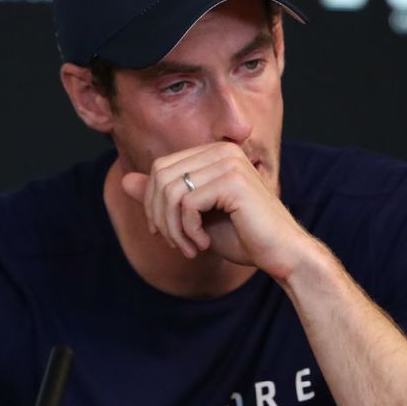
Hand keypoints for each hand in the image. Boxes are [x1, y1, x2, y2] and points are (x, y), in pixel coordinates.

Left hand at [119, 142, 310, 278]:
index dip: (153, 204)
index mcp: (214, 153)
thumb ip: (162, 198)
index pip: (161, 168)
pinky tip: (202, 244)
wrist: (281, 255)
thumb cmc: (243, 237)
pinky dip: (188, 231)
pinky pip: (187, 204)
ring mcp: (229, 162)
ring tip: (188, 247)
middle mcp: (222, 150)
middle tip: (175, 244)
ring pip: (171, 192)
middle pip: (161, 176)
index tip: (166, 234)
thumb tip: (125, 180)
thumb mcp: (193, 218)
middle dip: (160, 217)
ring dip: (173, 228)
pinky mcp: (233, 181)